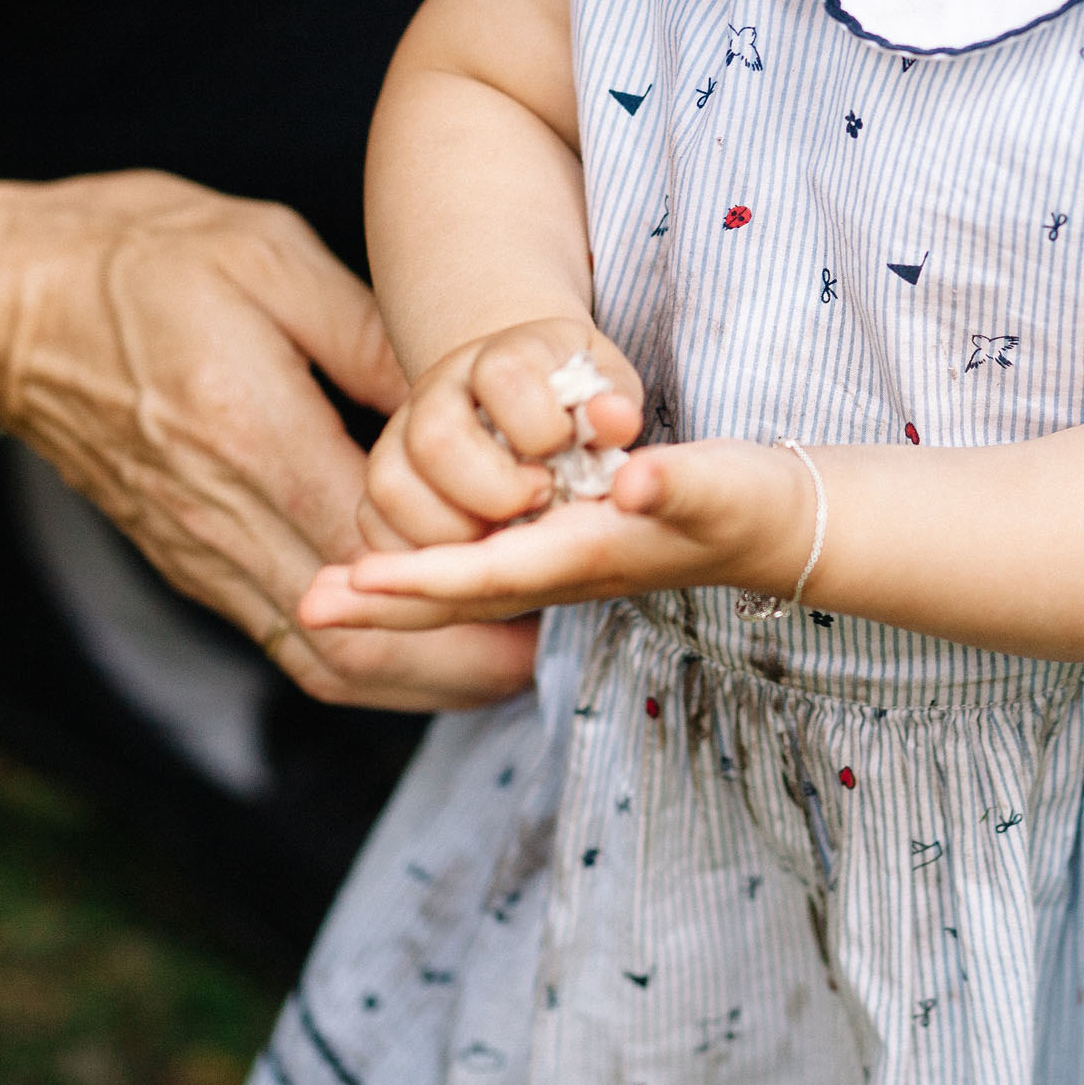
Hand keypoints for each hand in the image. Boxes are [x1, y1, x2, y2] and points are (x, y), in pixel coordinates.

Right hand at [0, 171, 533, 710]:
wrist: (4, 302)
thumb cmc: (143, 256)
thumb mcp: (273, 258)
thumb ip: (374, 341)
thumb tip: (467, 405)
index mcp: (249, 435)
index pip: (375, 554)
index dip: (467, 579)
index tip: (543, 563)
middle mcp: (220, 516)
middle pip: (354, 641)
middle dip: (459, 663)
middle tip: (544, 639)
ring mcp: (200, 553)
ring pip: (321, 661)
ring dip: (418, 675)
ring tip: (502, 653)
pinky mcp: (190, 562)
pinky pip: (288, 642)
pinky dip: (364, 659)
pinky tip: (424, 638)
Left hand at [303, 438, 809, 629]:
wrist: (781, 529)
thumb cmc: (751, 502)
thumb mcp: (722, 484)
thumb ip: (680, 482)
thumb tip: (635, 482)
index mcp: (587, 556)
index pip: (485, 574)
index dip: (417, 578)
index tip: (352, 580)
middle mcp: (563, 573)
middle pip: (453, 597)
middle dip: (380, 603)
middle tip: (302, 603)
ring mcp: (560, 569)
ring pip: (458, 589)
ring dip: (390, 595)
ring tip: (323, 592)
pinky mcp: (565, 552)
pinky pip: (477, 575)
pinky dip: (425, 577)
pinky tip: (390, 569)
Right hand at [357, 319, 642, 552]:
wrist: (523, 391)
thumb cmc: (572, 400)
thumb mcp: (605, 390)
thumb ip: (612, 407)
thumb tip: (614, 419)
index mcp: (504, 355)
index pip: (504, 376)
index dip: (540, 426)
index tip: (564, 451)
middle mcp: (440, 389)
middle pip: (435, 438)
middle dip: (493, 491)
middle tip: (535, 502)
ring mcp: (401, 432)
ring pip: (390, 485)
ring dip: (451, 531)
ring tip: (498, 536)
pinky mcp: (385, 478)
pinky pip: (372, 523)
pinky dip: (414, 553)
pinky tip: (463, 553)